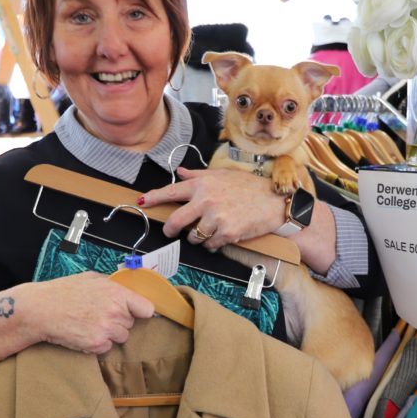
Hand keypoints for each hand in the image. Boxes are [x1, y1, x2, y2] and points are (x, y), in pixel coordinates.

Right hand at [34, 272, 154, 353]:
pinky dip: (98, 344)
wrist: (40, 309)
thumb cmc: (64, 291)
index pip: (147, 309)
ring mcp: (107, 329)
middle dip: (119, 321)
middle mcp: (115, 312)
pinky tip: (84, 333)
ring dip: (110, 334)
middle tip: (98, 315)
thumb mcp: (92, 279)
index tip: (135, 312)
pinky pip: (107, 347)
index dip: (141, 311)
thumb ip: (114, 285)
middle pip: (131, 324)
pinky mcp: (97, 344)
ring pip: (121, 337)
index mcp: (117, 293)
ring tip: (90, 324)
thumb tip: (130, 290)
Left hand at [139, 166, 284, 251]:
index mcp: (203, 185)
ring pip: (193, 237)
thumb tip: (180, 172)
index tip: (142, 202)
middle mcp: (206, 200)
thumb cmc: (249, 186)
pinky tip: (221, 236)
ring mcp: (216, 218)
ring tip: (208, 230)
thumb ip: (199, 176)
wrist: (274, 200)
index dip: (154, 197)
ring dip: (197, 237)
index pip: (172, 191)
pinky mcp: (227, 233)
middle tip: (171, 231)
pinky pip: (210, 245)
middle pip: (176, 221)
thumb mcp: (222, 175)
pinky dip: (213, 244)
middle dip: (170, 229)